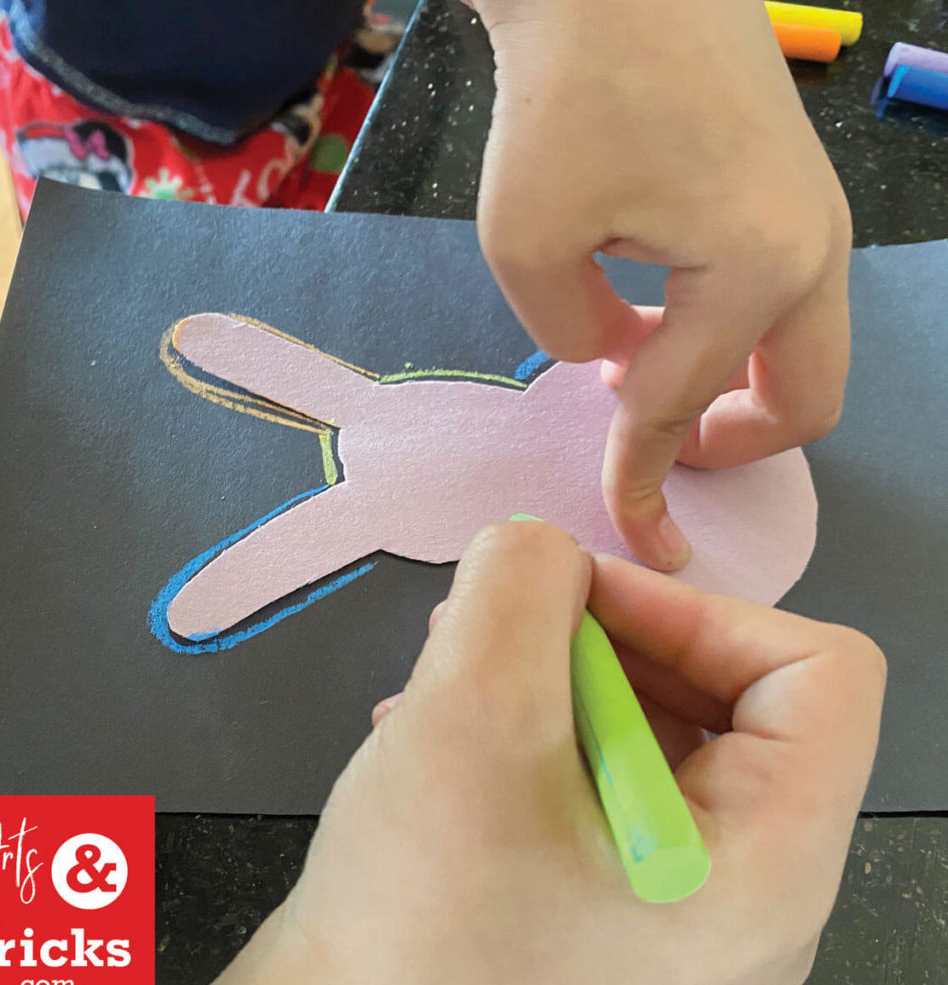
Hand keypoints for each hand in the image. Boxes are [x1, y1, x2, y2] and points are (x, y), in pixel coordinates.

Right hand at [172, 520, 882, 984]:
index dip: (700, 610)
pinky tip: (448, 740)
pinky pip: (609, 779)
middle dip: (607, 639)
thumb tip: (542, 549)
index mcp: (769, 867)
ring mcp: (681, 909)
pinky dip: (538, 730)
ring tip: (454, 683)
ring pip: (655, 730)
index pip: (821, 673)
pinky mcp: (614, 906)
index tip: (577, 602)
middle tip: (498, 632)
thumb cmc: (415, 911)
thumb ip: (520, 584)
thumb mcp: (470, 712)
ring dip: (557, 678)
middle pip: (730, 696)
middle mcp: (751, 898)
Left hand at [472, 0, 851, 570]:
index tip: (625, 530)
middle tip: (651, 443)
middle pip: (803, 406)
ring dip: (731, 390)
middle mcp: (813, 252)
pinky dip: (732, 337)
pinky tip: (655, 312)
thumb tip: (616, 355)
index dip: (640, 479)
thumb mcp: (528, 243)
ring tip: (635, 370)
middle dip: (729, 448)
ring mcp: (816, 219)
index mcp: (756, 271)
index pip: (682, 407)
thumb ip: (574, 335)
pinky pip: (783, 303)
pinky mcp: (797, 194)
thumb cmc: (561, 93)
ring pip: (801, 356)